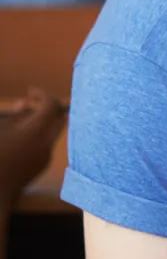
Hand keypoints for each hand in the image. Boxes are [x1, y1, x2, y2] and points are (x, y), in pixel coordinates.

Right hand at [0, 88, 65, 204]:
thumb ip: (14, 117)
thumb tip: (25, 105)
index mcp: (35, 132)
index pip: (52, 105)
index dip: (43, 94)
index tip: (30, 91)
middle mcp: (46, 144)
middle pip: (59, 118)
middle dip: (47, 108)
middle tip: (30, 104)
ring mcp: (45, 157)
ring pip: (53, 132)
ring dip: (42, 122)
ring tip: (18, 122)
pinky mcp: (41, 167)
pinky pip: (46, 145)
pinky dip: (38, 136)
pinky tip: (19, 139)